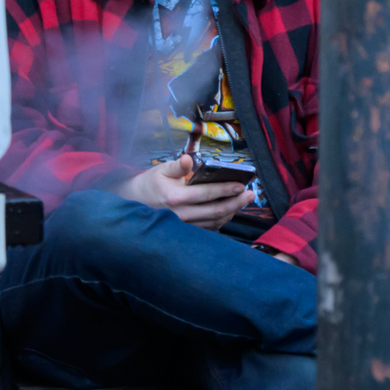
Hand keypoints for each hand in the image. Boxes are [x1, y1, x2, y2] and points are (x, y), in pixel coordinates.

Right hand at [115, 156, 247, 228]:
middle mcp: (181, 214)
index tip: (241, 185)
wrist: (139, 202)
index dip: (225, 189)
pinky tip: (230, 210)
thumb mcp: (162, 170)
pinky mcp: (188, 231)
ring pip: (215, 221)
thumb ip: (177, 166)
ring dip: (232, 211)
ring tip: (243, 201)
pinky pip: (211, 228)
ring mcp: (185, 225)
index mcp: (175, 197)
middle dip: (236, 202)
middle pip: (215, 211)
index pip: (206, 194)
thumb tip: (189, 158)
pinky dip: (223, 219)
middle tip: (251, 194)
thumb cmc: (153, 183)